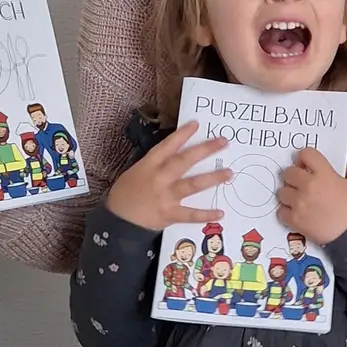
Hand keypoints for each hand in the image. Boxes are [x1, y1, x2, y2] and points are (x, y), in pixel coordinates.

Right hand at [105, 121, 230, 230]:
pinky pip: (191, 214)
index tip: (197, 124)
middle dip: (205, 150)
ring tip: (229, 173)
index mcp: (150, 165)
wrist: (118, 221)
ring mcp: (166, 196)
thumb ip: (155, 164)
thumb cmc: (126, 194)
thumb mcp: (136, 172)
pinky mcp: (170, 214)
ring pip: (193, 184)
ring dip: (213, 178)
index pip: (168, 146)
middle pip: (185, 161)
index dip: (182, 134)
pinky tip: (221, 213)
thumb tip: (174, 153)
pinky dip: (206, 214)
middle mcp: (160, 178)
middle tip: (224, 142)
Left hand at [277, 147, 346, 245]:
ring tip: (299, 198)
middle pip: (289, 172)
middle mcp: (308, 186)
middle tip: (302, 181)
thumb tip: (345, 168)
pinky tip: (297, 211)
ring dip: (289, 192)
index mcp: (324, 175)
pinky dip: (287, 210)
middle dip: (295, 174)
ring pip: (282, 191)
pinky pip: (281, 210)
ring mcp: (299, 203)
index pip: (305, 154)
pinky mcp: (294, 219)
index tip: (307, 164)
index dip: (306, 157)